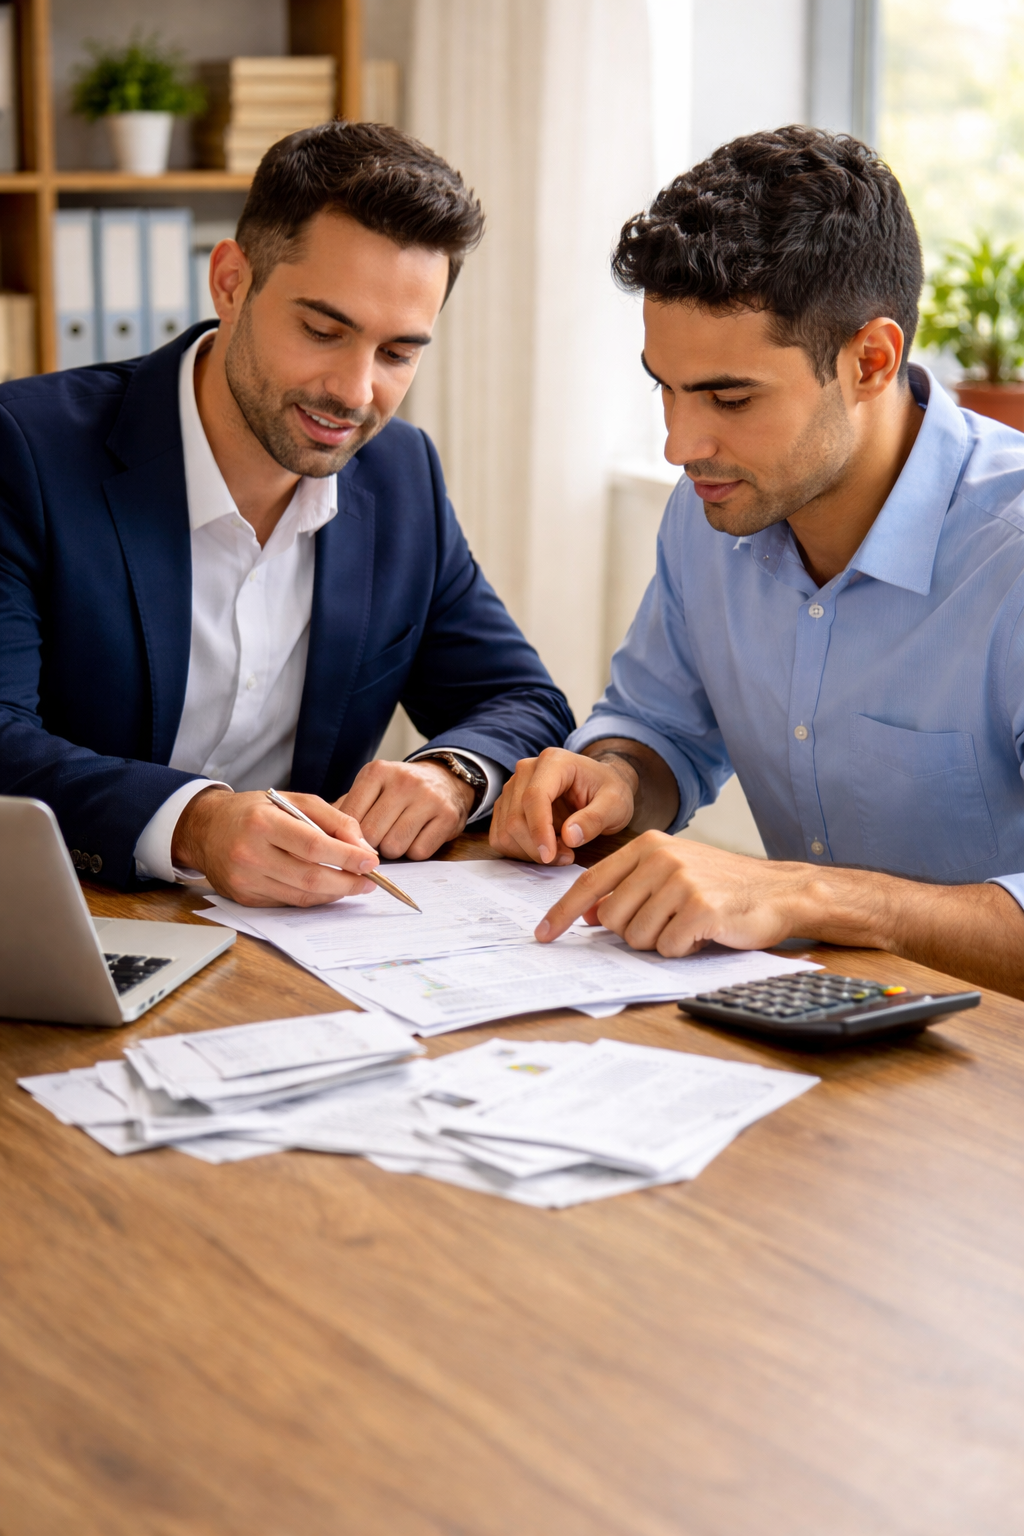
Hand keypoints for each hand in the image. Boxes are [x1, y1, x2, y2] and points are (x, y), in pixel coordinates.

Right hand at [172, 787, 379, 906]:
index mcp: (262, 822)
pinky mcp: (245, 898)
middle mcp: (250, 853)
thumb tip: (361, 846)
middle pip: (310, 876)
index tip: (371, 861)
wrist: (206, 829)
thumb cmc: (253, 812)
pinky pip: (288, 902)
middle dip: (347, 882)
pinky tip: (328, 889)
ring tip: (353, 884)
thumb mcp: (292, 800)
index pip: (313, 845)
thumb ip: (331, 819)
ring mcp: (245, 880)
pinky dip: (313, 898)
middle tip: (369, 881)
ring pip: (301, 895)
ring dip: (334, 893)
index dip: (346, 856)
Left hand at [334, 759, 474, 858]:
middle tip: (377, 841)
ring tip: (398, 836)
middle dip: (370, 847)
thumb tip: (316, 832)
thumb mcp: (372, 788)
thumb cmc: (400, 790)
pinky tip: (417, 837)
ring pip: (395, 846)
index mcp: (377, 772)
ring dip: (393, 850)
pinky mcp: (448, 816)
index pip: (350, 816)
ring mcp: (428, 798)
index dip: (347, 836)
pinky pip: (420, 852)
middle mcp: (404, 781)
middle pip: (372, 834)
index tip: (350, 842)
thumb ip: (345, 808)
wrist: (447, 780)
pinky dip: (415, 851)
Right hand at [489, 747, 635, 864]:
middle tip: (567, 856)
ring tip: (560, 851)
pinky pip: (501, 836)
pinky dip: (520, 850)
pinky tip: (544, 848)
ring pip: (505, 830)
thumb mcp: (616, 804)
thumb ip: (595, 819)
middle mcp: (527, 770)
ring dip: (529, 851)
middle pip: (515, 817)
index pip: (534, 797)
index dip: (538, 829)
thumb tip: (570, 836)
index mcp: (554, 762)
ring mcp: (513, 787)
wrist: (599, 785)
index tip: (550, 855)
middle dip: (537, 847)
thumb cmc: (608, 791)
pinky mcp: (507, 805)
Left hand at [535, 831, 816, 953]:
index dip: (561, 912)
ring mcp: (680, 881)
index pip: (591, 882)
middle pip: (611, 918)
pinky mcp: (700, 908)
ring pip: (637, 936)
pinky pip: (668, 947)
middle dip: (633, 932)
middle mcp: (660, 858)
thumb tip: (586, 913)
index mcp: (648, 846)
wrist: (780, 891)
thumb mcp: (672, 872)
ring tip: (688, 924)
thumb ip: (629, 886)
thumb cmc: (723, 886)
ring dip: (661, 941)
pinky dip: (683, 949)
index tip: (542, 935)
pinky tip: (704, 932)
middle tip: (667, 922)